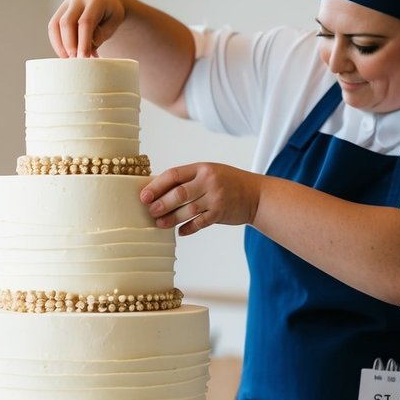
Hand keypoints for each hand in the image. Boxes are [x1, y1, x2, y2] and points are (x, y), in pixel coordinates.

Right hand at [49, 0, 126, 57]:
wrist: (106, 0)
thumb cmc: (111, 14)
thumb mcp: (113, 24)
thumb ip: (101, 35)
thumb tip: (87, 51)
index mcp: (95, 0)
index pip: (86, 22)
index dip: (83, 42)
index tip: (83, 58)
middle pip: (67, 22)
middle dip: (69, 44)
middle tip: (75, 60)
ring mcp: (67, 3)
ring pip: (56, 24)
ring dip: (60, 45)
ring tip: (69, 58)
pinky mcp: (60, 10)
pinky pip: (53, 27)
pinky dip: (56, 42)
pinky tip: (64, 53)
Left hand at [140, 163, 262, 235]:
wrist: (255, 195)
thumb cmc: (228, 183)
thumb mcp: (210, 173)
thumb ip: (189, 179)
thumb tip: (160, 191)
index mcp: (202, 168)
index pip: (173, 175)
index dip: (156, 186)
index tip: (144, 195)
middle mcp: (208, 182)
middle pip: (178, 194)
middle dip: (161, 204)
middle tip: (150, 211)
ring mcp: (215, 198)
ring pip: (187, 210)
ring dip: (170, 219)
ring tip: (159, 223)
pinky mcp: (220, 214)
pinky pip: (199, 223)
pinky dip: (188, 228)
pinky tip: (179, 231)